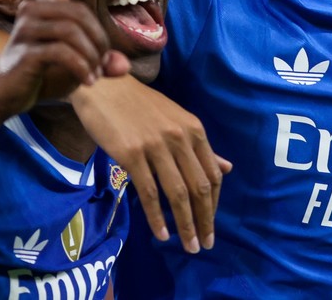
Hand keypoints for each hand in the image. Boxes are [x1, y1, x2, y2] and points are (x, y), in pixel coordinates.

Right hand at [0, 0, 127, 115]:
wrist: (10, 96)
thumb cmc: (45, 75)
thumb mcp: (80, 66)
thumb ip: (102, 62)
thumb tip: (122, 66)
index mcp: (46, 6)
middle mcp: (32, 11)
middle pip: (79, 14)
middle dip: (98, 41)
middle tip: (102, 65)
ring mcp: (25, 30)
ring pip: (72, 32)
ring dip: (91, 56)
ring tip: (93, 75)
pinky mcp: (25, 51)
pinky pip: (62, 52)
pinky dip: (81, 67)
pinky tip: (86, 82)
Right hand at [71, 81, 231, 253]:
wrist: (104, 86)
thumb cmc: (140, 105)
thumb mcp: (176, 120)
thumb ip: (201, 147)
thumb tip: (227, 168)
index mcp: (194, 130)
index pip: (212, 174)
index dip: (214, 203)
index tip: (211, 223)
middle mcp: (179, 138)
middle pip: (199, 187)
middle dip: (205, 220)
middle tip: (205, 244)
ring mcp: (156, 146)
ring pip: (177, 194)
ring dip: (186, 225)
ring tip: (188, 245)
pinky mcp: (131, 154)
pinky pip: (149, 193)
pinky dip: (157, 218)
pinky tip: (162, 234)